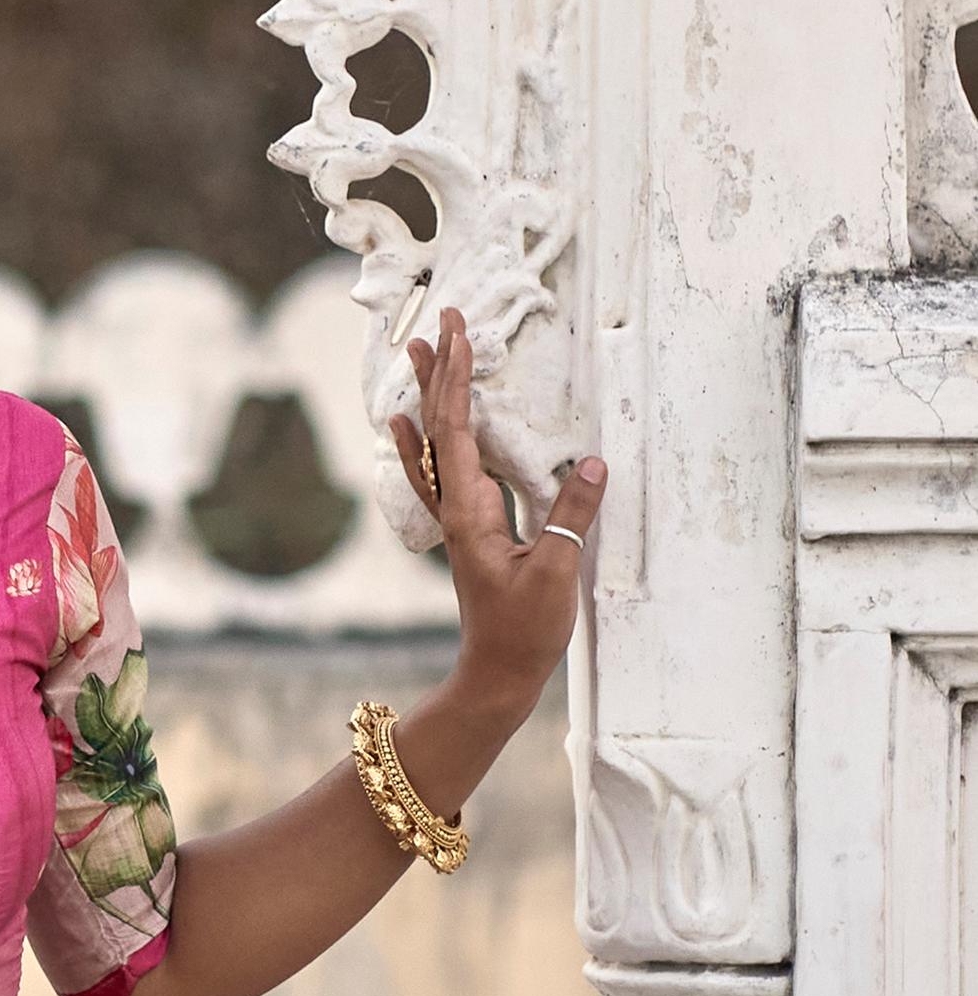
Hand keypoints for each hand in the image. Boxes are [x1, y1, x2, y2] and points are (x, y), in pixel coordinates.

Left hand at [397, 307, 605, 713]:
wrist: (496, 676)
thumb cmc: (523, 633)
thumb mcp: (555, 575)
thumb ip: (572, 520)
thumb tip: (589, 465)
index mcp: (469, 512)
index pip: (455, 429)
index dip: (454, 377)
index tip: (456, 332)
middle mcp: (455, 507)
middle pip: (440, 425)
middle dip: (440, 370)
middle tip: (440, 319)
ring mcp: (458, 517)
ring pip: (435, 443)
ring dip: (430, 396)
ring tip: (418, 353)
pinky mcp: (469, 529)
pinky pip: (440, 472)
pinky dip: (424, 440)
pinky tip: (406, 426)